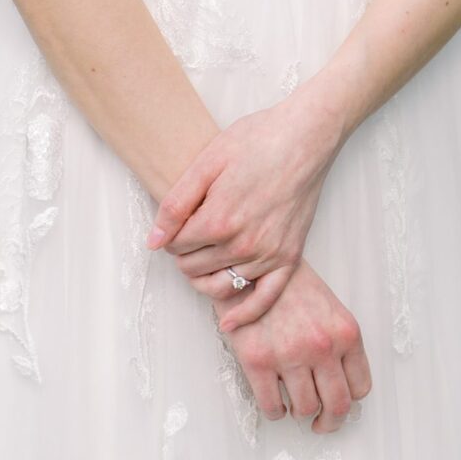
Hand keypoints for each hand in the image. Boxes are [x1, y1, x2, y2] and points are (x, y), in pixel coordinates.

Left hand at [146, 75, 349, 327]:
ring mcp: (268, 254)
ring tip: (202, 263)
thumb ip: (176, 203)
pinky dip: (245, 315)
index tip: (179, 221)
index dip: (171, 235)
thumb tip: (154, 242)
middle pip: (194, 269)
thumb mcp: (207, 160)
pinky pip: (264, 299)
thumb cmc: (257, 140)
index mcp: (218, 220)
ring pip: (221, 287)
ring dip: (204, 280)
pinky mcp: (289, 257)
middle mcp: (243, 245)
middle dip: (185, 255)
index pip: (176, 247)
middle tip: (191, 234)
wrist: (306, 135)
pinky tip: (229, 324)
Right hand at [219, 257, 371, 434]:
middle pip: (337, 406)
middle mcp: (322, 347)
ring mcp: (290, 356)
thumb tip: (341, 385)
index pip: (360, 387)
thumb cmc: (293, 287)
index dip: (349, 401)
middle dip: (329, 422)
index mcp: (346, 333)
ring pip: (304, 410)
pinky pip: (272, 407)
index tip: (338, 405)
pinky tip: (275, 402)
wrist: (254, 267)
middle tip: (320, 424)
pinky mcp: (258, 362)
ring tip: (294, 404)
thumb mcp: (330, 309)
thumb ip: (339, 344)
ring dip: (299, 413)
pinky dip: (275, 412)